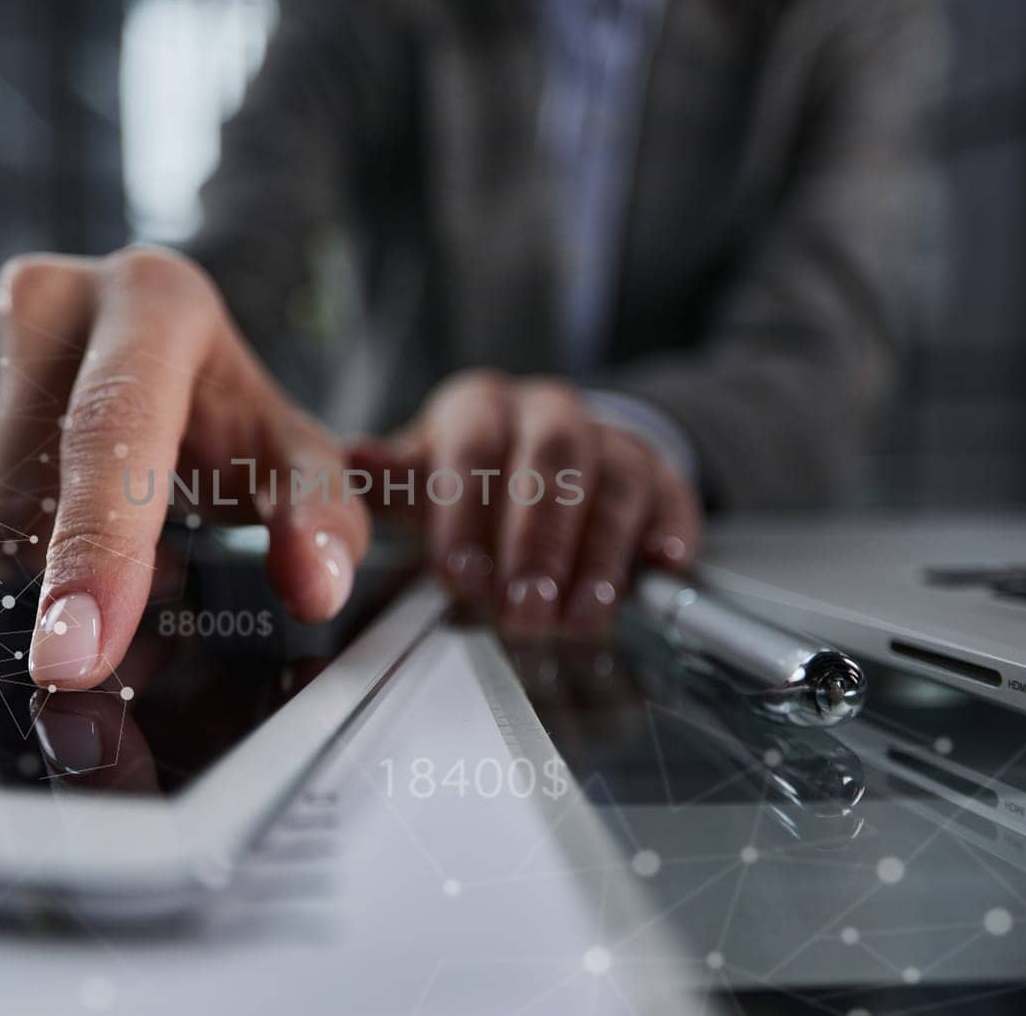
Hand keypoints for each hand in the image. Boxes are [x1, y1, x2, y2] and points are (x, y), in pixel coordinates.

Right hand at [0, 247, 368, 690]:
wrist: (152, 366)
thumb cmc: (224, 428)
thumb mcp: (292, 466)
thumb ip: (320, 522)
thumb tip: (313, 586)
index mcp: (156, 299)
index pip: (111, 436)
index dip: (95, 555)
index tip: (75, 658)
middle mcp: (51, 289)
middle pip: (23, 484)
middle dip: (72, 564)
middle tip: (135, 552)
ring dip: (18, 553)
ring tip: (80, 521)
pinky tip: (15, 509)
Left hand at [351, 370, 700, 637]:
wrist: (547, 460)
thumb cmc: (474, 480)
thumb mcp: (425, 478)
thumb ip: (393, 481)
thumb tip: (354, 461)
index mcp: (480, 408)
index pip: (474, 448)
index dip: (466, 514)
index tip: (459, 576)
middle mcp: (549, 412)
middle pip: (552, 463)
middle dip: (538, 542)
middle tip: (525, 609)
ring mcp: (611, 440)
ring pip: (613, 484)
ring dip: (598, 556)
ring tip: (582, 617)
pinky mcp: (660, 473)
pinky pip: (670, 494)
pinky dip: (666, 531)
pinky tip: (659, 567)